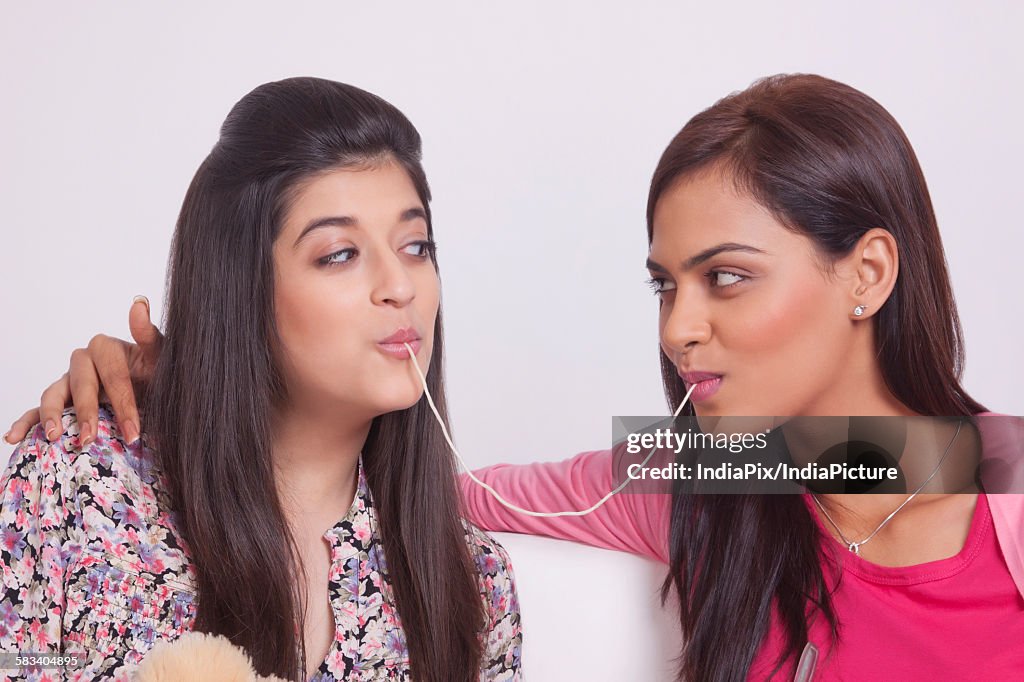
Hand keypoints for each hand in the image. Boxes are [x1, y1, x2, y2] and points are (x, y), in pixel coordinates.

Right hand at [4, 296, 162, 446]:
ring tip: (54, 436)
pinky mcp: (60, 401)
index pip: (113, 375)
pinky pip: (37, 410)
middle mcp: (84, 362)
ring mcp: (68, 382)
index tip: (133, 432)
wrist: (154, 393)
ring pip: (53, 394)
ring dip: (51, 415)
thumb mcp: (162, 358)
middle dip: (87, 413)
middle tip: (91, 439)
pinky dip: (24, 422)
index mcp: (106, 349)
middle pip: (81, 385)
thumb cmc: (157, 375)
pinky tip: (14, 437)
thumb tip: (139, 303)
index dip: (124, 404)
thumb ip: (149, 335)